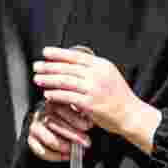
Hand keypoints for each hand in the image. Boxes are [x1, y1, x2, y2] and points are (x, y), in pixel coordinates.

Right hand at [27, 100, 92, 162]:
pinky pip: (42, 151)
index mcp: (50, 103)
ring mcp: (34, 128)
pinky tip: (65, 157)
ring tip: (75, 150)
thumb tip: (90, 121)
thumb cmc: (64, 118)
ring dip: (64, 146)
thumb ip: (78, 113)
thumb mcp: (71, 111)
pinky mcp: (31, 140)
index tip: (87, 126)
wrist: (46, 127)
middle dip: (73, 135)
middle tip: (86, 142)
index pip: (60, 109)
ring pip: (49, 139)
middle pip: (56, 125)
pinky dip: (55, 156)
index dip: (75, 118)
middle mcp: (40, 114)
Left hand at [33, 46, 160, 154]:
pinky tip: (47, 94)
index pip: (76, 56)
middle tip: (36, 66)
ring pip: (65, 81)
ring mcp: (94, 89)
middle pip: (68, 67)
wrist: (130, 114)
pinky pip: (68, 97)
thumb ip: (92, 69)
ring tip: (37, 79)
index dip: (59, 53)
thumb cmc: (118, 96)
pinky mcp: (90, 104)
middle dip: (49, 66)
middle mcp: (98, 75)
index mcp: (101, 65)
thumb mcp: (108, 75)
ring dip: (49, 79)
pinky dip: (56, 95)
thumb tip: (70, 63)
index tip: (45, 52)